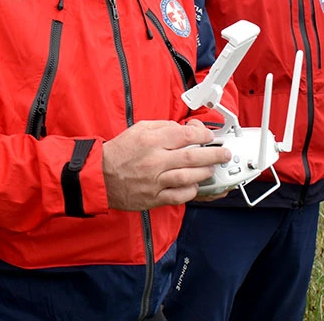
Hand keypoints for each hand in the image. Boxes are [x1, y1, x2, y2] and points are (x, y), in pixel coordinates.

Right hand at [102, 120, 231, 210]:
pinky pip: (179, 196)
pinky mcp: (154, 197)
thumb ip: (162, 126)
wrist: (99, 176)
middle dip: (214, 154)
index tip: (209, 136)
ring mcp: (155, 180)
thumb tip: (183, 129)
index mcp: (151, 141)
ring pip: (189, 177)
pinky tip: (195, 185)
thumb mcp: (138, 129)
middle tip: (223, 153)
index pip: (185, 135)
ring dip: (205, 172)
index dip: (203, 134)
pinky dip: (191, 191)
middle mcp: (155, 160)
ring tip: (211, 168)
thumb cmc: (119, 152)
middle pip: (193, 156)